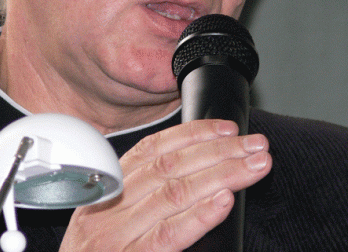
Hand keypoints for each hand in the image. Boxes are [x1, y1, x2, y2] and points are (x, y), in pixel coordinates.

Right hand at [59, 119, 270, 251]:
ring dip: (222, 175)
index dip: (193, 134)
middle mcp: (113, 205)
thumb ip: (142, 192)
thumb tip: (195, 167)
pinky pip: (168, 236)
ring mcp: (119, 235)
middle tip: (255, 144)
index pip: (154, 148)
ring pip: (176, 193)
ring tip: (255, 166)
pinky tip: (224, 201)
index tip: (226, 128)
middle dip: (219, 150)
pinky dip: (199, 216)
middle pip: (172, 166)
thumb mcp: (108, 216)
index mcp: (111, 188)